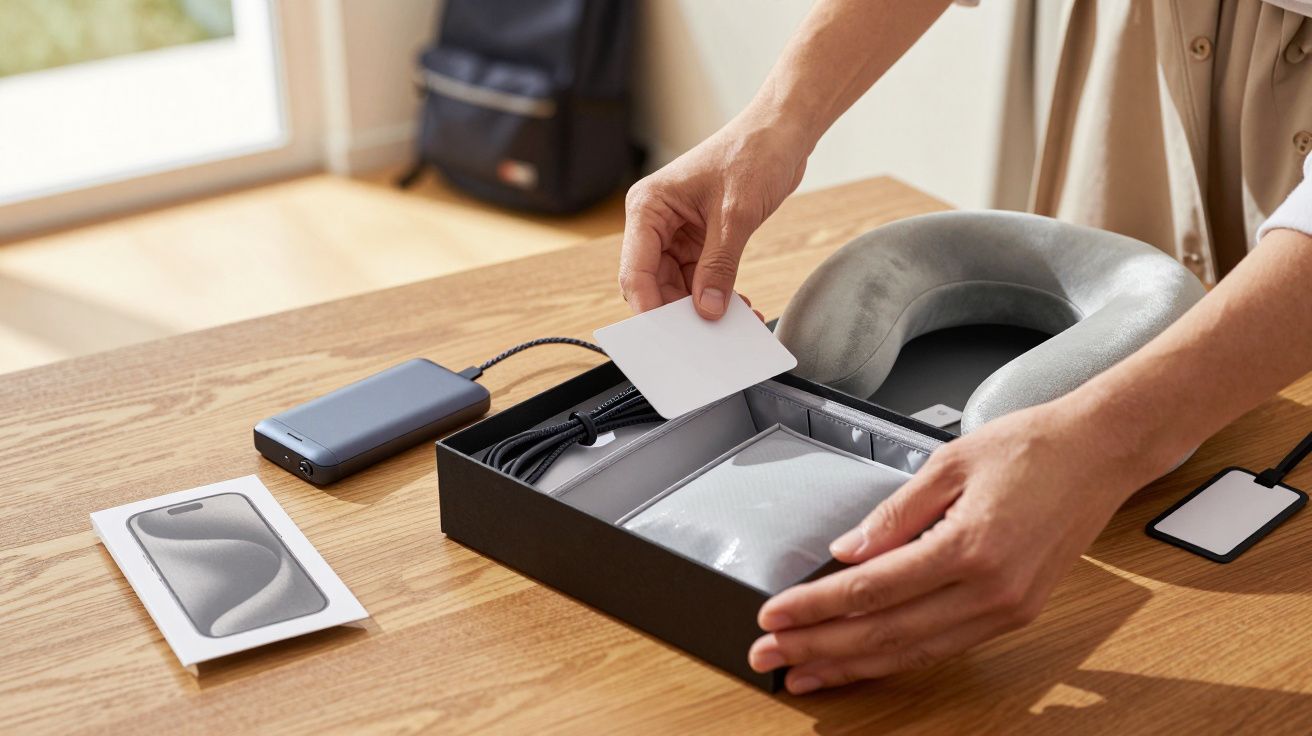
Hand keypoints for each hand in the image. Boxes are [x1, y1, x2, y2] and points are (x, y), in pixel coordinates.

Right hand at [618, 110, 808, 319]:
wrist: (781, 132)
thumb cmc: (753, 153)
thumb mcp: (736, 215)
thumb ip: (719, 265)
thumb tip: (708, 309)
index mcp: (649, 207)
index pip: (636, 270)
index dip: (649, 307)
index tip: (669, 336)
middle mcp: (656, 221)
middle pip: (654, 284)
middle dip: (679, 312)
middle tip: (705, 339)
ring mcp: (677, 231)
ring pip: (678, 286)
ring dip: (702, 308)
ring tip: (731, 324)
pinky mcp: (700, 238)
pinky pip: (701, 278)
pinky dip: (717, 295)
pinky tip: (739, 308)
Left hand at [747, 399, 1159, 693]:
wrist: (1100, 454)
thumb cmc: (1031, 447)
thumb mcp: (948, 463)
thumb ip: (893, 515)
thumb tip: (845, 552)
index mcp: (970, 547)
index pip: (870, 589)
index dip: (814, 608)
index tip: (773, 617)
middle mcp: (990, 590)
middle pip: (884, 632)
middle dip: (818, 647)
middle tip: (766, 656)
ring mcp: (1006, 610)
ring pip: (912, 652)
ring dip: (851, 665)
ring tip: (802, 671)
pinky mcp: (1015, 615)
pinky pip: (943, 648)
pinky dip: (895, 659)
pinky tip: (860, 662)